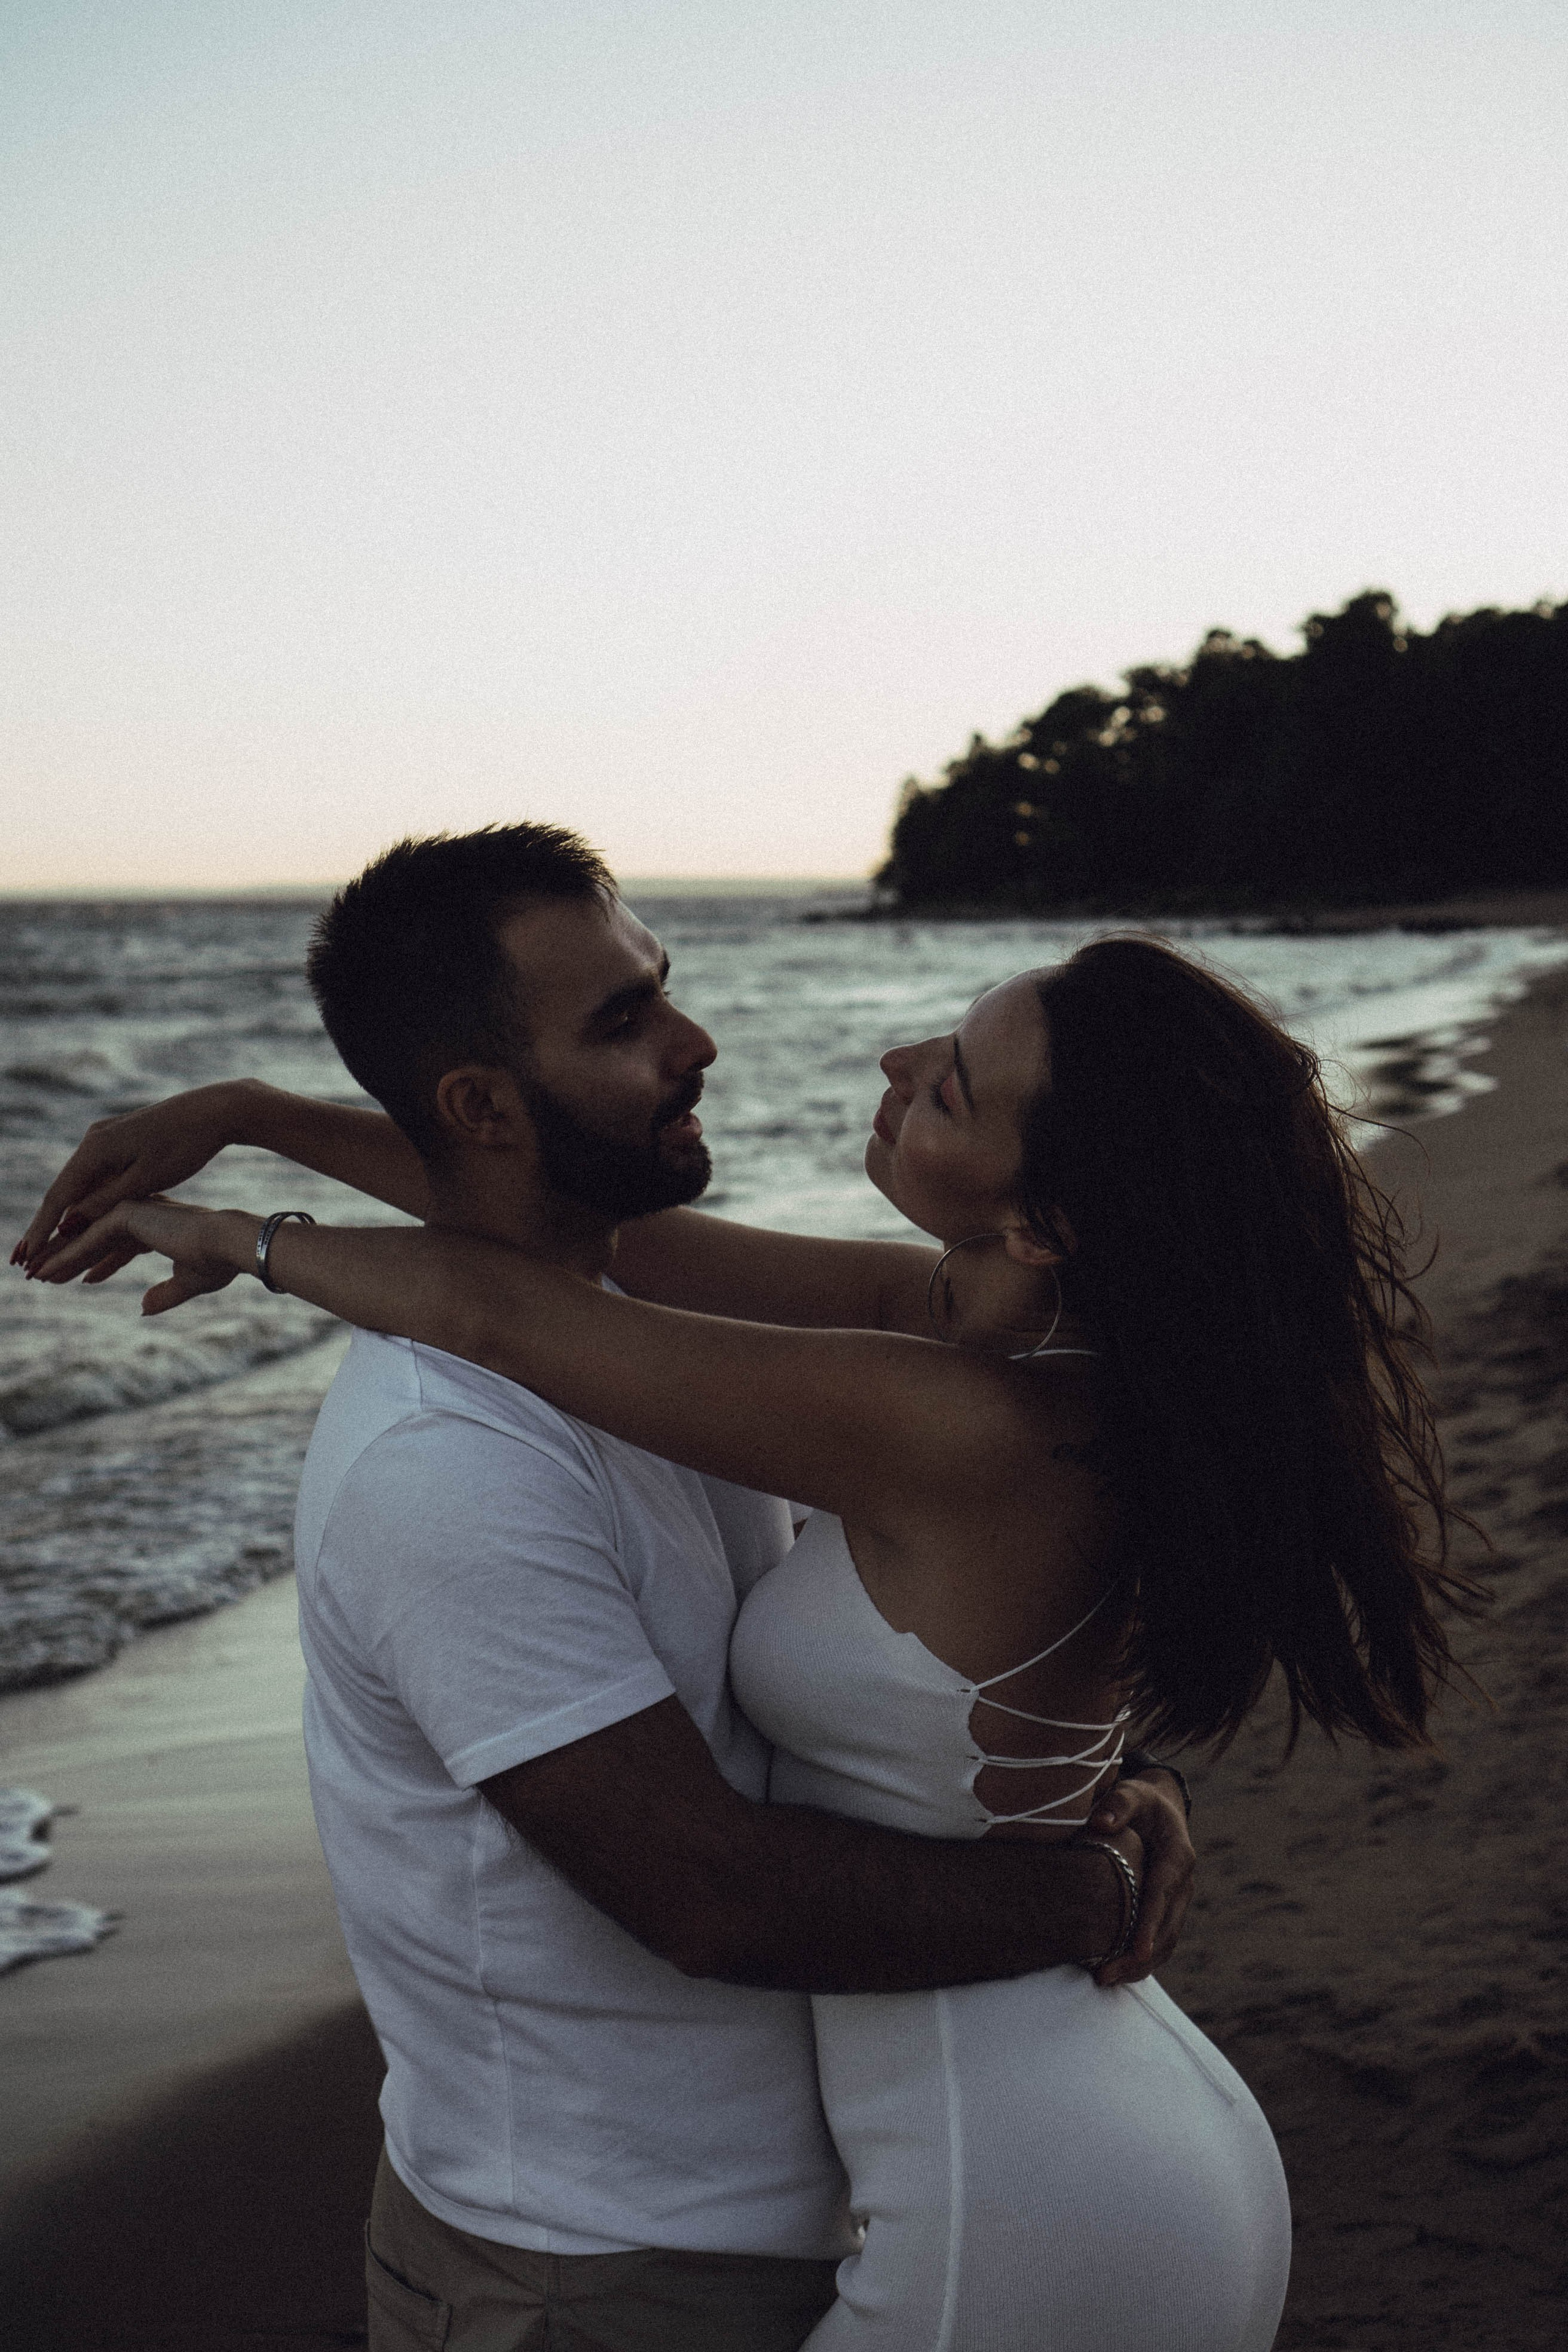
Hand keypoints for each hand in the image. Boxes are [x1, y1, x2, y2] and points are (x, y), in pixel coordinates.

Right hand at [11, 1083, 250, 1270]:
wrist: (214, 1110)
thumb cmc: (185, 1146)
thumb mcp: (145, 1180)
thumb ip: (106, 1201)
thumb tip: (69, 1223)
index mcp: (95, 1150)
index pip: (58, 1198)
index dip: (40, 1231)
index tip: (24, 1259)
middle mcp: (93, 1141)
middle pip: (63, 1193)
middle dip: (44, 1229)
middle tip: (23, 1263)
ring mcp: (106, 1139)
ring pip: (79, 1186)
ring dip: (64, 1218)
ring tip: (46, 1251)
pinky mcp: (121, 1142)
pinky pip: (96, 1177)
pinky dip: (87, 1202)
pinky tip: (79, 1224)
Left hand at [23, 1197, 257, 1315]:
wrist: (228, 1246)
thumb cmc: (218, 1263)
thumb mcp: (189, 1282)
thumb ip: (166, 1294)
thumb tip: (142, 1309)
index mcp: (160, 1225)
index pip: (122, 1244)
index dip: (102, 1263)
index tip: (85, 1280)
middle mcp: (144, 1213)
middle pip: (98, 1239)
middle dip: (72, 1259)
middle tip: (46, 1276)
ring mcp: (134, 1209)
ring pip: (87, 1237)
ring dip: (61, 1257)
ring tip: (37, 1275)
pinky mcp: (126, 1213)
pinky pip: (87, 1238)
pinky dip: (66, 1255)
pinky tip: (48, 1270)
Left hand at [1085, 1768, 1195, 1987]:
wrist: (1160, 1809)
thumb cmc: (1142, 1801)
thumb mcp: (1133, 1793)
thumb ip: (1119, 1804)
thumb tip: (1099, 1823)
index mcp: (1177, 1856)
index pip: (1162, 1895)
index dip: (1151, 1925)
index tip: (1139, 1952)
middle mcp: (1183, 1883)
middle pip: (1166, 1928)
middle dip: (1139, 1957)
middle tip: (1105, 1976)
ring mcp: (1178, 1900)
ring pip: (1166, 1942)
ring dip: (1140, 1965)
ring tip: (1105, 1979)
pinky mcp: (1168, 1910)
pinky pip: (1161, 1941)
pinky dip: (1143, 1960)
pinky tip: (1118, 1971)